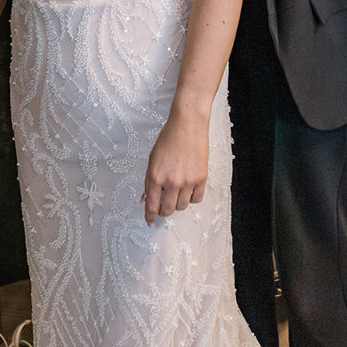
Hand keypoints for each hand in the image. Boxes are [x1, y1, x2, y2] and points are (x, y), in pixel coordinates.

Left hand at [143, 109, 208, 224]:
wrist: (188, 125)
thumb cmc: (168, 138)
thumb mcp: (152, 159)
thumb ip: (149, 180)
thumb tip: (146, 199)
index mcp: (155, 176)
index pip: (152, 206)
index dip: (150, 216)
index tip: (150, 221)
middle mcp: (171, 182)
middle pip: (167, 210)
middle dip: (164, 210)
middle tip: (164, 204)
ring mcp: (187, 181)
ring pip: (182, 206)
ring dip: (178, 202)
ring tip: (177, 190)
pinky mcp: (201, 178)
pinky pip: (197, 199)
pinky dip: (192, 197)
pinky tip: (189, 188)